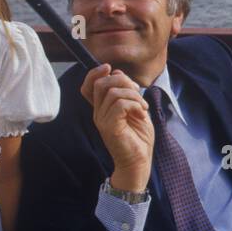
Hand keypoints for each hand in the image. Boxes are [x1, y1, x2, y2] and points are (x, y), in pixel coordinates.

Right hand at [81, 64, 152, 189]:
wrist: (139, 162)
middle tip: (138, 94)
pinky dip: (135, 105)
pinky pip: (120, 104)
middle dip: (123, 81)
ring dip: (134, 95)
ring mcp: (102, 120)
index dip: (95, 73)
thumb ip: (126, 92)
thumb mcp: (134, 108)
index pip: (88, 86)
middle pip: (101, 84)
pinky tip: (142, 113)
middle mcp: (98, 113)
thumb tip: (118, 74)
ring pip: (114, 93)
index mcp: (102, 108)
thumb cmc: (138, 137)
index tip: (110, 68)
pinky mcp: (110, 127)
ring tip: (143, 107)